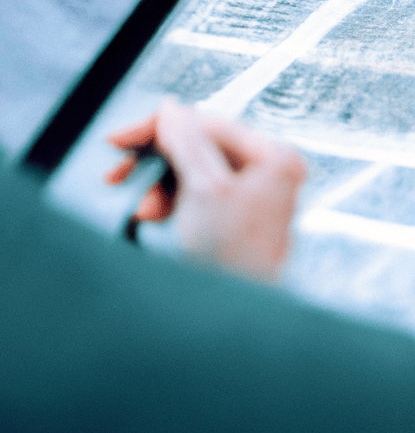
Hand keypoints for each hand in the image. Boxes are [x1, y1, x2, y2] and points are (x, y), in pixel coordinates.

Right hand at [107, 100, 306, 281]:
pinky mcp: (234, 216)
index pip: (212, 124)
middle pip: (202, 146)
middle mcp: (270, 171)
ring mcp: (254, 194)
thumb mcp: (204, 190)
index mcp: (276, 157)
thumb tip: (171, 110)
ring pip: (193, 170)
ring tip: (143, 207)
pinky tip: (152, 215)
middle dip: (159, 161)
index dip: (163, 127)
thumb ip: (187, 142)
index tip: (122, 138)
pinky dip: (170, 201)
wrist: (229, 322)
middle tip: (120, 171)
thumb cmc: (231, 260)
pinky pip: (196, 193)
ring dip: (160, 184)